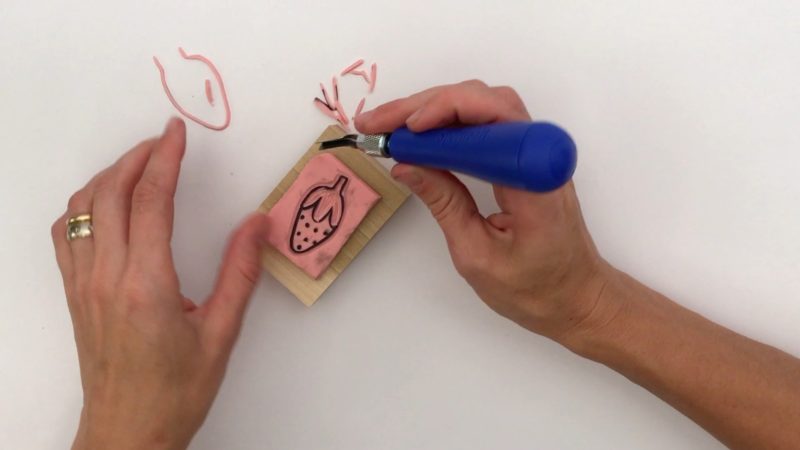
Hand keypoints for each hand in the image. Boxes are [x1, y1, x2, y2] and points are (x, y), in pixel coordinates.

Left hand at [51, 118, 267, 449]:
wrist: (128, 432)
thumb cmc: (176, 392)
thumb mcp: (221, 334)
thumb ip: (240, 274)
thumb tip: (257, 225)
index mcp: (146, 285)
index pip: (152, 202)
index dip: (165, 159)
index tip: (177, 134)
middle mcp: (106, 277)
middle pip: (111, 194)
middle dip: (137, 157)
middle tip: (163, 141)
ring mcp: (83, 285)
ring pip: (82, 209)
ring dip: (108, 177)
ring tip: (137, 164)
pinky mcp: (74, 294)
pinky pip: (66, 235)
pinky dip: (83, 206)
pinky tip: (103, 203)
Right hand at [355, 80, 620, 341]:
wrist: (578, 298)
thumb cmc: (535, 289)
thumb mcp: (477, 255)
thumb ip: (444, 205)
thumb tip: (406, 165)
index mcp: (535, 180)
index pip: (491, 120)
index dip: (444, 112)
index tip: (402, 130)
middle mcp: (540, 155)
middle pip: (482, 102)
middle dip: (424, 107)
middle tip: (376, 123)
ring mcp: (535, 153)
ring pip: (482, 107)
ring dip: (433, 110)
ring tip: (389, 126)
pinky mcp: (524, 159)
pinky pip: (485, 126)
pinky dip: (448, 125)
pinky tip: (418, 135)